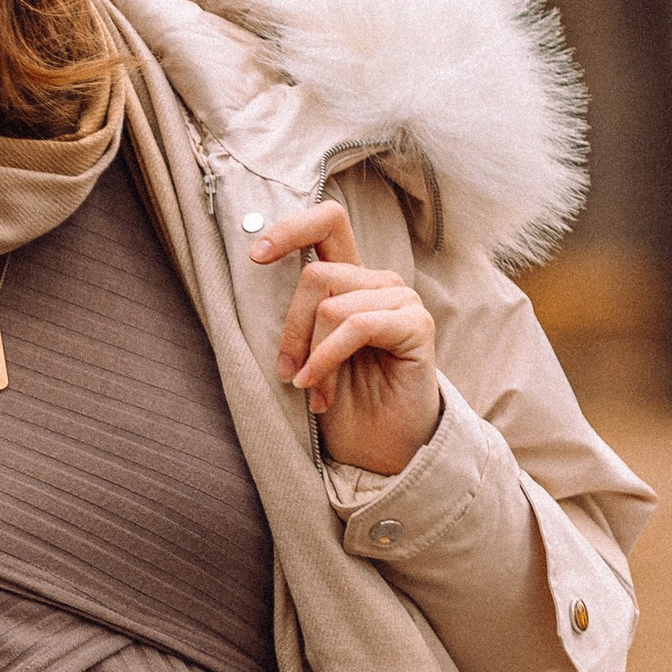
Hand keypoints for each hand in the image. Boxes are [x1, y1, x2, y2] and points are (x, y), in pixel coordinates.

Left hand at [249, 198, 440, 474]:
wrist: (380, 448)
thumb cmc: (342, 401)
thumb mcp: (305, 351)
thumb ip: (296, 313)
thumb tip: (257, 266)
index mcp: (351, 279)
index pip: (328, 223)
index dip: (291, 229)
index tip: (255, 256)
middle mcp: (379, 282)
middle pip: (315, 274)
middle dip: (291, 328)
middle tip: (288, 373)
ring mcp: (401, 301)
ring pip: (331, 305)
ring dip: (311, 356)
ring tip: (313, 390)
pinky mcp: (416, 326)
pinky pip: (356, 326)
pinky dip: (327, 360)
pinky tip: (318, 392)